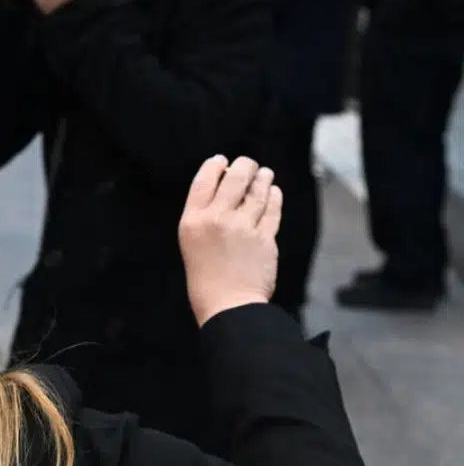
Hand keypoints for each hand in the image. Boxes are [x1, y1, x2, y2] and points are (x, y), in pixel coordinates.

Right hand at [178, 156, 282, 325]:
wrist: (227, 304)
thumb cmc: (205, 278)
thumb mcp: (191, 242)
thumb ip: (204, 217)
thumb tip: (224, 190)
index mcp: (193, 220)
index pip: (204, 180)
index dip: (214, 165)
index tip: (222, 160)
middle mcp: (217, 219)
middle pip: (234, 179)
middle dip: (244, 166)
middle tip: (248, 164)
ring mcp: (243, 227)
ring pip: (257, 191)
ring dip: (262, 178)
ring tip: (265, 174)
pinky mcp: (265, 238)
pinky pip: (272, 210)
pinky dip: (274, 197)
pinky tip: (274, 192)